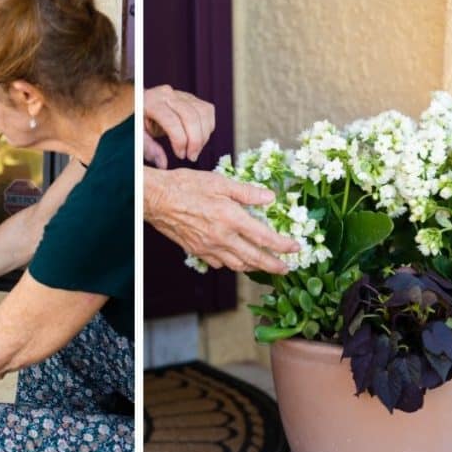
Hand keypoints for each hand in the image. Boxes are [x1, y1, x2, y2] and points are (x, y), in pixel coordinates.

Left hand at [144, 85, 215, 166]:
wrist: (140, 104)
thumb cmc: (138, 122)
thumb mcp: (138, 136)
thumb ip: (149, 149)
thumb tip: (163, 164)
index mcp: (152, 103)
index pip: (172, 122)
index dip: (180, 141)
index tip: (180, 155)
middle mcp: (168, 94)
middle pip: (191, 116)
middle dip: (195, 141)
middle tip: (192, 157)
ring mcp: (181, 94)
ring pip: (203, 112)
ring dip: (204, 135)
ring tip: (195, 150)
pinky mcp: (192, 98)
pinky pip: (208, 110)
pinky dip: (208, 126)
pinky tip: (200, 138)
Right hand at [145, 167, 300, 273]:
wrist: (156, 199)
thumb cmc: (186, 185)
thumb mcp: (220, 182)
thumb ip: (247, 192)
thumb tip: (270, 198)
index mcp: (231, 218)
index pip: (264, 237)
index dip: (283, 245)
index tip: (295, 248)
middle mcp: (222, 237)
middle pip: (255, 258)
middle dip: (274, 266)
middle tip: (286, 269)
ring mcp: (208, 247)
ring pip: (237, 265)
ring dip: (254, 267)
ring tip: (264, 266)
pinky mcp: (197, 251)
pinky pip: (220, 263)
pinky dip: (232, 264)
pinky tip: (236, 259)